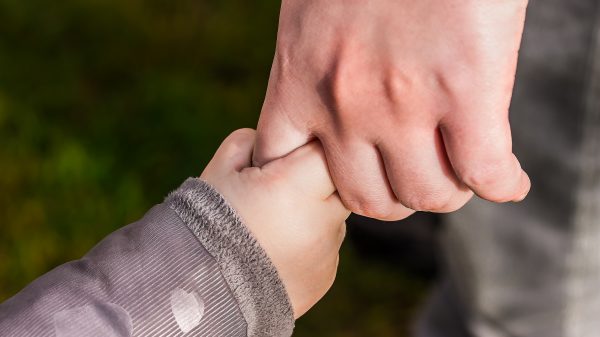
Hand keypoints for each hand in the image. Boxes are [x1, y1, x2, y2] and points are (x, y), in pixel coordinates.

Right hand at [201, 129, 349, 317]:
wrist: (202, 292)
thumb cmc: (206, 223)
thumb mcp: (220, 170)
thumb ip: (252, 142)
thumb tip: (274, 140)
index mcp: (296, 186)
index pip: (327, 149)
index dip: (306, 148)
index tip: (286, 157)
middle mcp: (322, 220)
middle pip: (339, 182)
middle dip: (314, 179)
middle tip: (280, 189)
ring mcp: (327, 251)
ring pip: (333, 215)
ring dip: (312, 212)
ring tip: (271, 225)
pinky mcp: (326, 274)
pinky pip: (326, 245)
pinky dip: (308, 242)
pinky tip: (275, 248)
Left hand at [254, 0, 530, 219]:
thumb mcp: (312, 16)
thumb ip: (316, 66)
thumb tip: (339, 103)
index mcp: (299, 80)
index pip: (283, 169)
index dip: (314, 186)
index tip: (344, 174)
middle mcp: (344, 104)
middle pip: (367, 199)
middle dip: (394, 196)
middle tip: (416, 176)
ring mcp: (403, 104)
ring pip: (425, 195)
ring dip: (447, 192)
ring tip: (461, 174)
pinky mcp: (465, 90)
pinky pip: (485, 172)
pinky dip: (502, 185)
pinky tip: (508, 180)